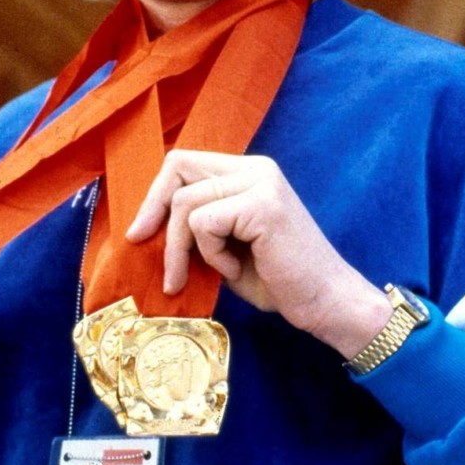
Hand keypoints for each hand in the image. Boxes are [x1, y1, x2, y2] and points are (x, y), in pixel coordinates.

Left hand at [125, 150, 390, 356]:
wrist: (325, 302)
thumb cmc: (276, 280)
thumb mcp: (225, 246)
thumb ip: (196, 225)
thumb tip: (144, 224)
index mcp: (247, 172)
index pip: (183, 162)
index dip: (155, 195)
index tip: (140, 231)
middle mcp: (255, 168)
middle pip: (178, 168)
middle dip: (155, 213)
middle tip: (148, 251)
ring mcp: (261, 182)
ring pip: (186, 203)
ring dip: (184, 248)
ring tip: (217, 272)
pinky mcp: (262, 204)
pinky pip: (204, 224)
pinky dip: (211, 255)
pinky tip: (236, 269)